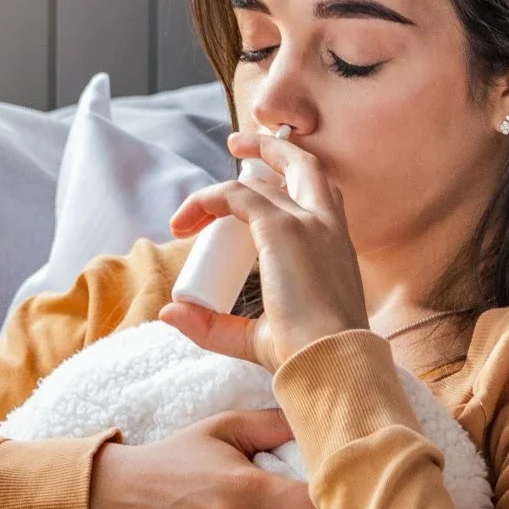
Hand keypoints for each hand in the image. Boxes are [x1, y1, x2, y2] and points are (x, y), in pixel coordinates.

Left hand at [159, 129, 369, 372]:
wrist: (331, 363)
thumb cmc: (307, 357)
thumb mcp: (259, 337)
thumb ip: (217, 326)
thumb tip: (171, 312)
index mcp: (338, 248)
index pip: (320, 200)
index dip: (288, 189)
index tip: (254, 199)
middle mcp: (329, 227)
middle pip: (305, 168)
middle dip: (273, 149)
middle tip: (239, 146)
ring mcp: (308, 223)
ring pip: (260, 183)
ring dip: (224, 183)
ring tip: (195, 200)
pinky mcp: (283, 229)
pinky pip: (234, 197)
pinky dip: (206, 202)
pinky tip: (183, 223)